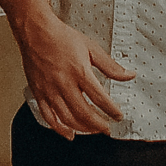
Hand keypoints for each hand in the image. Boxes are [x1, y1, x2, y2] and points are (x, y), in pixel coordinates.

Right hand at [13, 9, 132, 139]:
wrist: (36, 32)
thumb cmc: (62, 38)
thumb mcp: (91, 47)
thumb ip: (110, 65)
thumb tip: (128, 75)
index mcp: (79, 71)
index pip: (99, 98)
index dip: (112, 110)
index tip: (118, 115)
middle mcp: (63, 83)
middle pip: (84, 112)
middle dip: (99, 124)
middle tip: (107, 128)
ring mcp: (50, 90)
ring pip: (67, 118)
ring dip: (83, 128)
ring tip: (93, 130)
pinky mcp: (39, 94)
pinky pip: (48, 117)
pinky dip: (59, 129)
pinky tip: (69, 133)